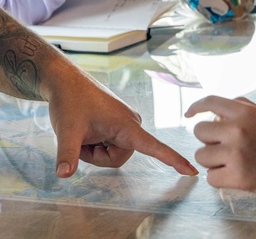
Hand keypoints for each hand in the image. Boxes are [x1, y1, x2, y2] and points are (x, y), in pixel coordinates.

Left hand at [45, 70, 196, 176]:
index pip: (154, 148)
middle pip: (117, 159)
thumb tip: (63, 175)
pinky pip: (110, 144)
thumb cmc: (69, 102)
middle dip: (96, 156)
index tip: (192, 171)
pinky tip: (84, 128)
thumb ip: (68, 155)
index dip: (173, 160)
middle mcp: (130, 124)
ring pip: (112, 153)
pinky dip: (94, 143)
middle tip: (80, 138)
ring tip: (82, 130)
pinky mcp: (118, 123)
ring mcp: (124, 124)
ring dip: (94, 149)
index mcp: (126, 125)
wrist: (64, 80)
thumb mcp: (66, 131)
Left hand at [186, 95, 255, 199]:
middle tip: (223, 149)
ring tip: (230, 163)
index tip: (188, 114)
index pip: (209, 102)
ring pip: (201, 156)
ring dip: (212, 162)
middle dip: (208, 141)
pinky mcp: (238, 176)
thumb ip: (240, 108)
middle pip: (199, 132)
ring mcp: (236, 153)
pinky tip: (233, 176)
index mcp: (244, 112)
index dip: (195, 107)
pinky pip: (210, 177)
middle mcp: (237, 129)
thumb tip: (213, 110)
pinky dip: (219, 179)